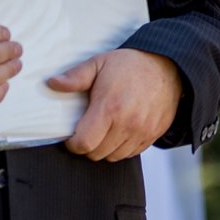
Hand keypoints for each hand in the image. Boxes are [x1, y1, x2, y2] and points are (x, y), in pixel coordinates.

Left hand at [49, 44, 182, 160]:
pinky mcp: (153, 135)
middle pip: (97, 154)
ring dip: (104, 148)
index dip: (73, 144)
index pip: (84, 144)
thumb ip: (75, 76)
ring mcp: (142, 131)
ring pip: (113, 156)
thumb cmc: (130, 64)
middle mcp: (127, 124)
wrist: (167, 66)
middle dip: (87, 146)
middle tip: (87, 131)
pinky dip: (121, 148)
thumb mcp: (99, 63)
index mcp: (109, 108)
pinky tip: (119, 132)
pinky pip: (131, 153)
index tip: (72, 136)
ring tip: (103, 131)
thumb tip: (52, 83)